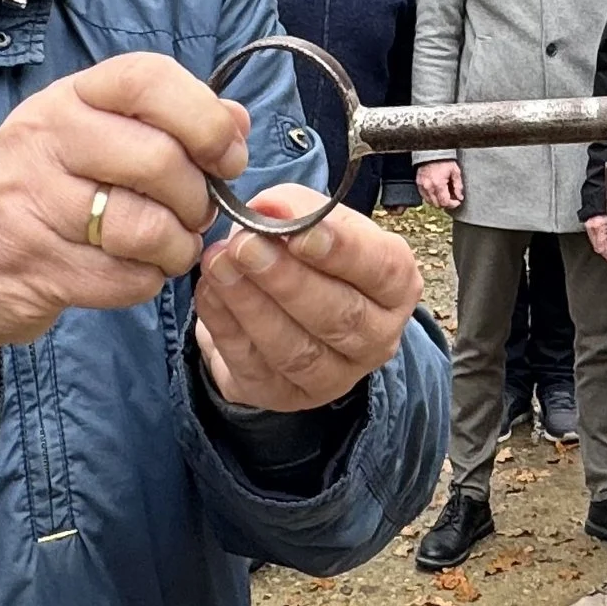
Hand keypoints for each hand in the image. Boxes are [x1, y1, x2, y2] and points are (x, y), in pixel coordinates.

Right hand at [0, 53, 245, 410]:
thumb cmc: (35, 197)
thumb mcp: (89, 143)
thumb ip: (166, 126)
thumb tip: (238, 120)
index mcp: (66, 99)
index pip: (146, 77)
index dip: (204, 116)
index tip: (228, 155)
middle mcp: (41, 139)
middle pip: (159, 159)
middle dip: (197, 199)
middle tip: (194, 216)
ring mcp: (28, 203)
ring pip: (145, 226)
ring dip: (176, 248)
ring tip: (167, 249)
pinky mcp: (29, 266)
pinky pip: (124, 279)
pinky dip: (145, 283)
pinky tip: (133, 274)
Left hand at [194, 189, 423, 412]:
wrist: (288, 307)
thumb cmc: (310, 255)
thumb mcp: (312, 220)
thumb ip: (296, 208)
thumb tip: (269, 210)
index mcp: (397, 286)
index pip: (381, 270)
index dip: (342, 252)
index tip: (300, 234)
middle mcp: (377, 337)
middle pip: (339, 315)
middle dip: (287, 281)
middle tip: (245, 247)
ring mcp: (336, 375)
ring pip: (296, 350)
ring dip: (251, 306)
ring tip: (218, 265)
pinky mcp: (288, 396)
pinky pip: (255, 367)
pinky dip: (226, 327)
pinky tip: (209, 291)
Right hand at [415, 159, 464, 209]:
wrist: (431, 152)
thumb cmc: (444, 161)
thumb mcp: (455, 171)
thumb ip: (458, 186)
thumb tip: (460, 197)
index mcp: (438, 184)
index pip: (445, 202)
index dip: (453, 204)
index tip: (457, 201)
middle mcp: (429, 187)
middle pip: (437, 204)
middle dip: (446, 204)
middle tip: (452, 198)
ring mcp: (422, 187)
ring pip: (430, 202)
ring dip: (438, 202)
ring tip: (445, 195)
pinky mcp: (418, 185)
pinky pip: (424, 197)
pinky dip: (431, 198)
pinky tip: (437, 192)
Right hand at [585, 213, 606, 262]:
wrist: (600, 186)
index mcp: (596, 226)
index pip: (601, 247)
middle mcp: (591, 225)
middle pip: (597, 245)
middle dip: (606, 253)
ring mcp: (590, 221)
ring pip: (596, 240)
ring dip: (604, 245)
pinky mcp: (591, 218)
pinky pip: (595, 233)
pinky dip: (602, 238)